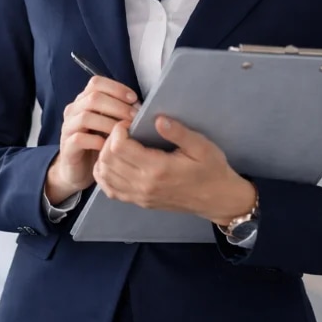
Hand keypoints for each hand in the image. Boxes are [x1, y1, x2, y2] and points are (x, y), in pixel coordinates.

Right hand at [46, 76, 138, 202]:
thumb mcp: (109, 124)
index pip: (96, 83)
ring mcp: (68, 128)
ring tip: (125, 132)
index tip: (134, 99)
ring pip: (86, 117)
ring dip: (109, 123)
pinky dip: (96, 140)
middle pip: (93, 98)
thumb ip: (119, 112)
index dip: (116, 88)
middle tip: (135, 118)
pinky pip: (79, 139)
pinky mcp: (66, 146)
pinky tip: (109, 146)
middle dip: (118, 106)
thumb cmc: (98, 145)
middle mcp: (73, 111)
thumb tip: (141, 107)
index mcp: (84, 101)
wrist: (78, 170)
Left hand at [93, 116, 256, 224]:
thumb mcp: (202, 146)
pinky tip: (114, 162)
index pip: (119, 147)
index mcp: (158, 169)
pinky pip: (109, 190)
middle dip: (109, 139)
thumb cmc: (211, 170)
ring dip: (104, 156)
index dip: (119, 129)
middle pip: (107, 160)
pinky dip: (105, 174)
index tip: (130, 122)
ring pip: (104, 175)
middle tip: (123, 130)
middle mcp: (144, 185)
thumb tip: (157, 119)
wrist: (218, 199)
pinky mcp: (138, 202)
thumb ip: (178, 132)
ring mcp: (139, 196)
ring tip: (118, 144)